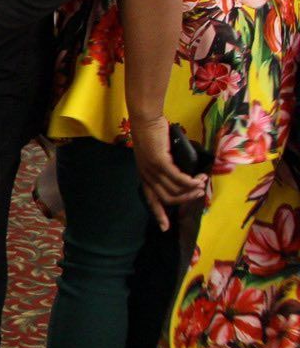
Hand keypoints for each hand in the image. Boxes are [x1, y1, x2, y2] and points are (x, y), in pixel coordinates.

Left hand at [131, 116, 208, 230]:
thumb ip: (167, 167)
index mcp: (144, 176)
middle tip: (199, 193)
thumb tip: (184, 175)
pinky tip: (198, 179)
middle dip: (185, 200)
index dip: (159, 214)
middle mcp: (146, 176)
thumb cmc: (153, 135)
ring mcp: (152, 170)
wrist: (146, 119)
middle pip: (166, 198)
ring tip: (202, 183)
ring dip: (191, 189)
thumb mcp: (158, 155)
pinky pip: (177, 178)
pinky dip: (189, 182)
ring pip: (174, 190)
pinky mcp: (160, 162)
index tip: (166, 228)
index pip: (150, 200)